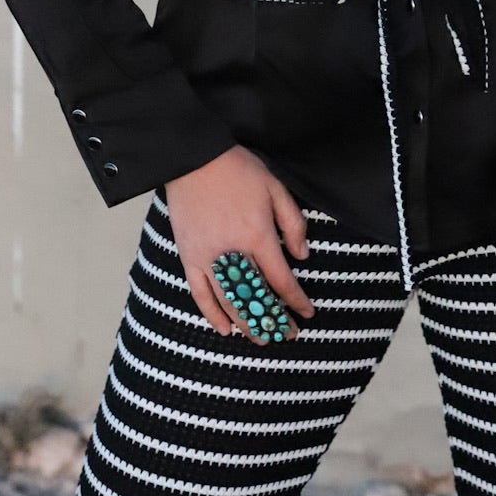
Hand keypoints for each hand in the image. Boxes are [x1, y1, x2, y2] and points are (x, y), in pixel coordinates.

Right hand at [164, 144, 316, 341]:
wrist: (193, 158)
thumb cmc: (237, 169)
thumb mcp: (275, 188)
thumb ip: (292, 223)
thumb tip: (303, 255)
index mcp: (258, 236)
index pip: (281, 280)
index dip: (296, 301)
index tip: (307, 314)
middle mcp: (233, 253)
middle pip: (256, 298)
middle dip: (274, 320)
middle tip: (287, 335)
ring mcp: (208, 258)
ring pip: (229, 302)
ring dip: (247, 323)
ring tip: (260, 338)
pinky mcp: (188, 257)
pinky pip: (200, 294)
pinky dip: (212, 314)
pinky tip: (225, 329)